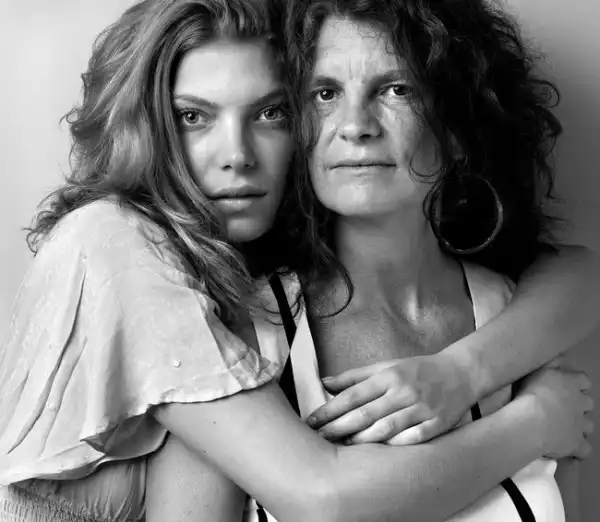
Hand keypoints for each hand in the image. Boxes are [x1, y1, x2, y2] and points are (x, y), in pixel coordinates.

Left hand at [307, 352, 476, 444]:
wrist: (461, 373)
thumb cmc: (417, 370)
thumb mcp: (386, 366)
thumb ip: (355, 376)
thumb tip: (324, 382)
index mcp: (388, 376)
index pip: (352, 395)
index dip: (330, 409)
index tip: (312, 420)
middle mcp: (403, 392)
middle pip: (365, 414)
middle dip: (339, 427)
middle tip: (319, 437)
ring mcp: (421, 409)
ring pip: (386, 428)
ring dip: (362, 439)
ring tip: (343, 446)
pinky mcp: (437, 424)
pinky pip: (413, 439)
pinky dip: (395, 445)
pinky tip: (379, 453)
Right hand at [515, 360, 593, 459]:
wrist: (531, 421)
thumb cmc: (531, 392)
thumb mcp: (538, 370)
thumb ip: (552, 362)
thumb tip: (561, 354)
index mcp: (571, 383)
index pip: (584, 380)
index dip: (577, 384)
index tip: (566, 387)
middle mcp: (580, 403)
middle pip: (588, 403)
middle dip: (580, 405)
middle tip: (563, 407)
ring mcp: (580, 424)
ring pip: (589, 426)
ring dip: (580, 426)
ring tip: (565, 428)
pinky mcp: (577, 443)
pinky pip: (585, 449)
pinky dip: (580, 450)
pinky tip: (572, 451)